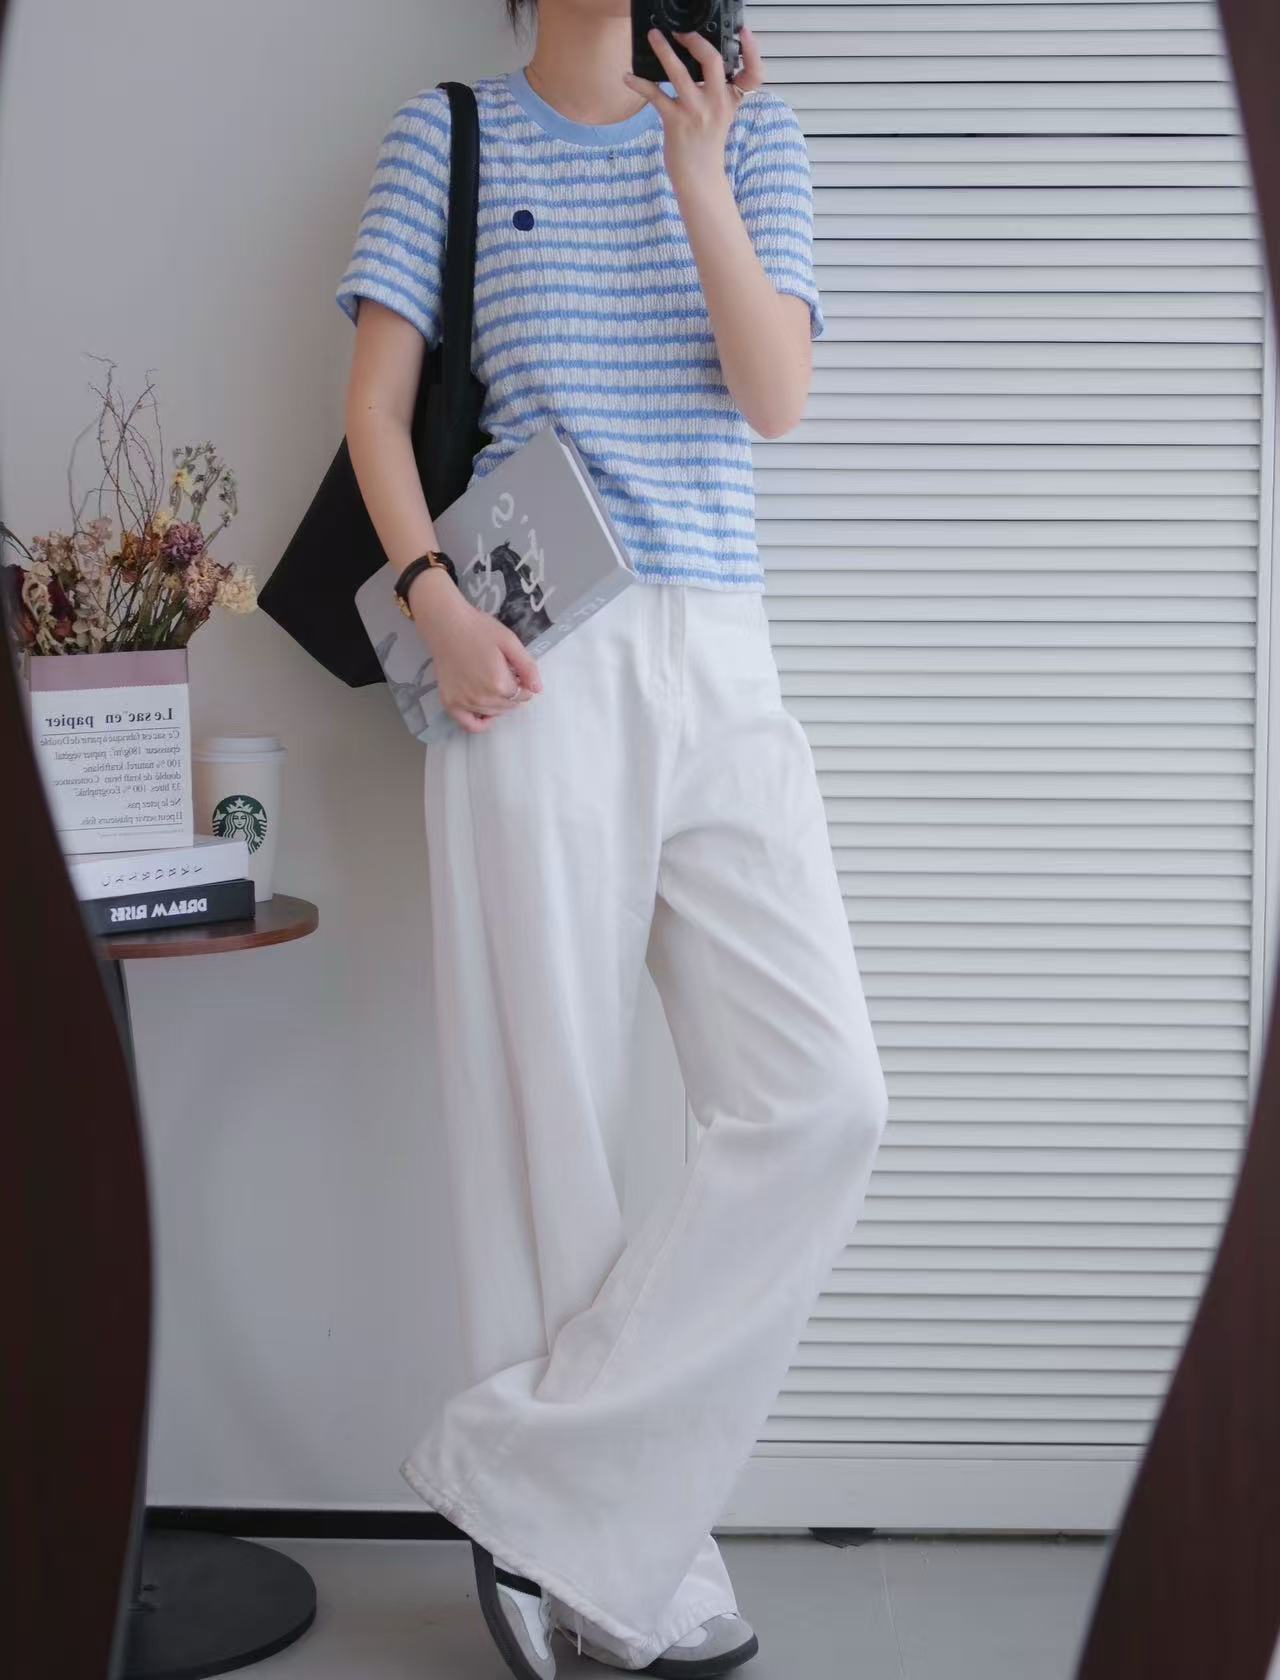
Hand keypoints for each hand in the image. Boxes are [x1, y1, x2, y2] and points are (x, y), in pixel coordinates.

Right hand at [409, 572, 541, 733]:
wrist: (446, 625)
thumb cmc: (479, 629)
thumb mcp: (509, 642)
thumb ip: (527, 666)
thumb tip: (538, 690)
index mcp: (499, 683)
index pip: (522, 695)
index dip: (524, 684)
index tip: (517, 673)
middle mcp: (482, 698)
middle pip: (509, 707)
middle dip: (513, 694)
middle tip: (505, 676)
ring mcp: (464, 703)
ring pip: (493, 713)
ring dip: (500, 704)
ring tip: (493, 684)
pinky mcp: (450, 704)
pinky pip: (470, 725)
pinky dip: (481, 722)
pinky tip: (485, 710)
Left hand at [623, 24, 763, 192]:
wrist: (699, 178)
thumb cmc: (706, 144)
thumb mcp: (721, 115)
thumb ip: (717, 90)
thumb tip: (698, 61)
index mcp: (731, 100)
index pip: (754, 74)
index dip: (753, 51)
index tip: (743, 31)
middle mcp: (716, 103)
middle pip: (712, 62)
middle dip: (695, 41)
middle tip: (682, 32)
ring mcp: (696, 112)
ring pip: (679, 74)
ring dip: (664, 51)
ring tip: (653, 36)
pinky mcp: (676, 122)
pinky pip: (656, 96)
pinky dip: (639, 84)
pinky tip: (627, 77)